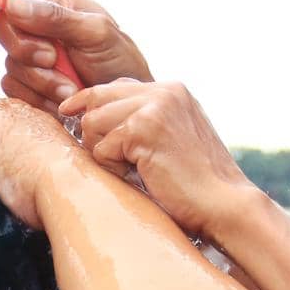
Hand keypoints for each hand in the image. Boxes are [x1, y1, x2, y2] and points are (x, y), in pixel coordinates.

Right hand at [0, 0, 151, 108]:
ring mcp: (28, 55)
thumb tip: (13, 3)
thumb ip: (55, 17)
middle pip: (1, 26)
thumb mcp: (95, 32)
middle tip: (52, 59)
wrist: (121, 105)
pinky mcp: (25, 83)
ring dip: (41, 81)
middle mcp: (35, 23)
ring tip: (70, 88)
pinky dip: (37, 97)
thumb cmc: (118, 60)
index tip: (14, 13)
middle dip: (25, 49)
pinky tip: (61, 99)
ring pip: (10, 63)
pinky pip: (13, 88)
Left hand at [60, 80, 255, 239]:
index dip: (86, 100)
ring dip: (103, 153)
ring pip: (92, 123)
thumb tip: (94, 113)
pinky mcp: (143, 128)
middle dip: (93, 133)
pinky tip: (139, 177)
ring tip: (131, 169)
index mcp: (171, 90)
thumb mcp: (171, 137)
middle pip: (96, 99)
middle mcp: (163, 90)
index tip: (66, 111)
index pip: (113, 86)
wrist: (223, 203)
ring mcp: (154, 106)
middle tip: (114, 159)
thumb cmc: (194, 181)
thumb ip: (144, 119)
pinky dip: (113, 169)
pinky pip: (101, 148)